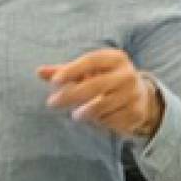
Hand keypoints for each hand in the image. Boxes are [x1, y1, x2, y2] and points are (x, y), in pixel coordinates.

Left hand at [37, 49, 163, 137]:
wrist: (141, 97)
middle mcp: (127, 74)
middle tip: (52, 103)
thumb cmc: (105, 80)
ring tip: (76, 115)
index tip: (54, 82)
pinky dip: (99, 122)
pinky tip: (97, 119)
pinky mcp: (135, 112)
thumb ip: (64, 72)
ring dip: (84, 112)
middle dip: (71, 95)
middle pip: (95, 85)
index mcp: (115, 58)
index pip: (91, 61)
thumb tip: (39, 72)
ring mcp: (133, 94)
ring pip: (101, 106)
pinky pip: (110, 120)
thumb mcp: (88, 72)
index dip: (72, 70)